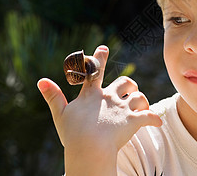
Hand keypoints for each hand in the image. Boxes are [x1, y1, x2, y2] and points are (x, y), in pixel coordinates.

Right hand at [37, 45, 161, 174]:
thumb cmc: (73, 133)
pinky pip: (148, 117)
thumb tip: (40, 80)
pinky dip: (153, 119)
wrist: (89, 148)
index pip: (95, 72)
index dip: (99, 59)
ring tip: (142, 108)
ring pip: (139, 97)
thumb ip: (53, 96)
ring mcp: (122, 109)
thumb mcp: (60, 114)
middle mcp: (109, 97)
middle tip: (130, 90)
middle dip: (129, 85)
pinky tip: (156, 122)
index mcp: (92, 95)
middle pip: (125, 82)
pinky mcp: (133, 121)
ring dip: (142, 102)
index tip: (104, 47)